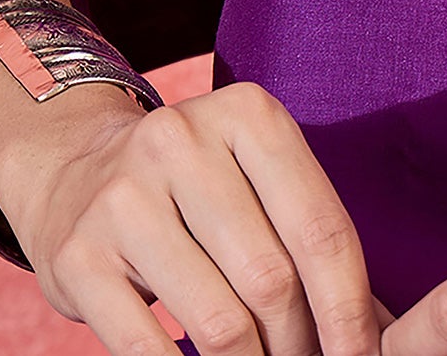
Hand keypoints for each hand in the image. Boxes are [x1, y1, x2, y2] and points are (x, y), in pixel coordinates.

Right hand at [0, 80, 391, 355]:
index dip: (349, 309)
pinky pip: (148, 350)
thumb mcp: (254, 179)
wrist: (75, 173)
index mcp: (246, 114)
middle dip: (300, 346)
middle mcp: (181, 142)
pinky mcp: (79, 256)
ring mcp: (123, 198)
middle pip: (272, 280)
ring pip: (219, 323)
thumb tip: (371, 329)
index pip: (320, 228)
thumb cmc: (196, 190)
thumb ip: (305, 236)